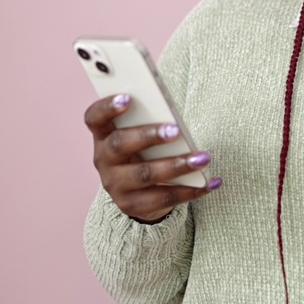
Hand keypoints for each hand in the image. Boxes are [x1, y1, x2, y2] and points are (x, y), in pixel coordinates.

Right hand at [85, 93, 220, 222]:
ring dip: (176, 165)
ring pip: (145, 174)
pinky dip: (190, 190)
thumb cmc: (145, 152)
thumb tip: (174, 117)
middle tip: (175, 130)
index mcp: (104, 135)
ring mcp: (116, 185)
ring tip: (202, 158)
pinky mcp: (133, 205)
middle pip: (120, 145)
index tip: (128, 98)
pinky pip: (163, 198)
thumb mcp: (140, 136)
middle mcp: (104, 160)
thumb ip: (149, 122)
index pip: (94, 118)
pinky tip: (209, 183)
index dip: (107, 107)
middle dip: (148, 136)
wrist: (139, 195)